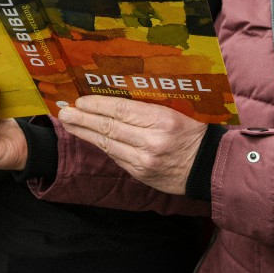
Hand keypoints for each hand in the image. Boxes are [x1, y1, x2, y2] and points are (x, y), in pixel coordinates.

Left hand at [57, 95, 207, 194]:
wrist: (209, 165)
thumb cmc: (193, 131)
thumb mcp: (175, 110)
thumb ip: (146, 106)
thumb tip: (112, 98)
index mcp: (162, 119)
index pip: (121, 110)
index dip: (96, 105)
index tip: (80, 100)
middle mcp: (151, 141)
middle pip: (109, 127)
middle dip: (82, 119)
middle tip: (64, 112)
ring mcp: (145, 161)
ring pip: (108, 145)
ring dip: (85, 133)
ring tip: (69, 124)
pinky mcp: (142, 175)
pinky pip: (116, 158)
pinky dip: (102, 146)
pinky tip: (90, 138)